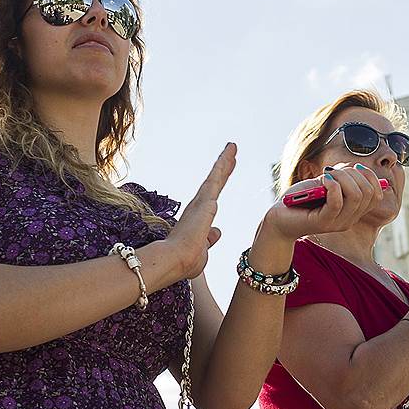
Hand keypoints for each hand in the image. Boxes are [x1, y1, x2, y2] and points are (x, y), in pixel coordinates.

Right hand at [163, 143, 236, 279]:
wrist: (175, 259)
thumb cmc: (186, 261)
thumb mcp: (203, 249)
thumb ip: (209, 239)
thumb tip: (217, 232)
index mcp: (197, 218)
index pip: (211, 196)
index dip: (219, 183)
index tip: (225, 171)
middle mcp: (197, 206)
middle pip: (214, 182)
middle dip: (223, 167)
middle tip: (231, 152)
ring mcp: (201, 202)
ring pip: (215, 177)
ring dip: (224, 161)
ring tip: (233, 147)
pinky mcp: (206, 201)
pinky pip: (217, 178)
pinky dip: (223, 165)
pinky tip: (230, 155)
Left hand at [263, 163, 384, 240]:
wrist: (279, 218)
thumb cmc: (301, 199)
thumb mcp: (325, 184)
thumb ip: (342, 178)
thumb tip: (359, 167)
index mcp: (354, 211)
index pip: (376, 195)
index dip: (369, 176)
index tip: (351, 167)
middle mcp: (349, 219)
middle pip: (368, 193)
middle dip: (353, 174)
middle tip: (333, 171)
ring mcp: (337, 223)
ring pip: (356, 196)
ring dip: (342, 177)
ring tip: (326, 176)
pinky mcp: (323, 222)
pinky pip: (337, 202)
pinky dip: (332, 185)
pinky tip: (322, 181)